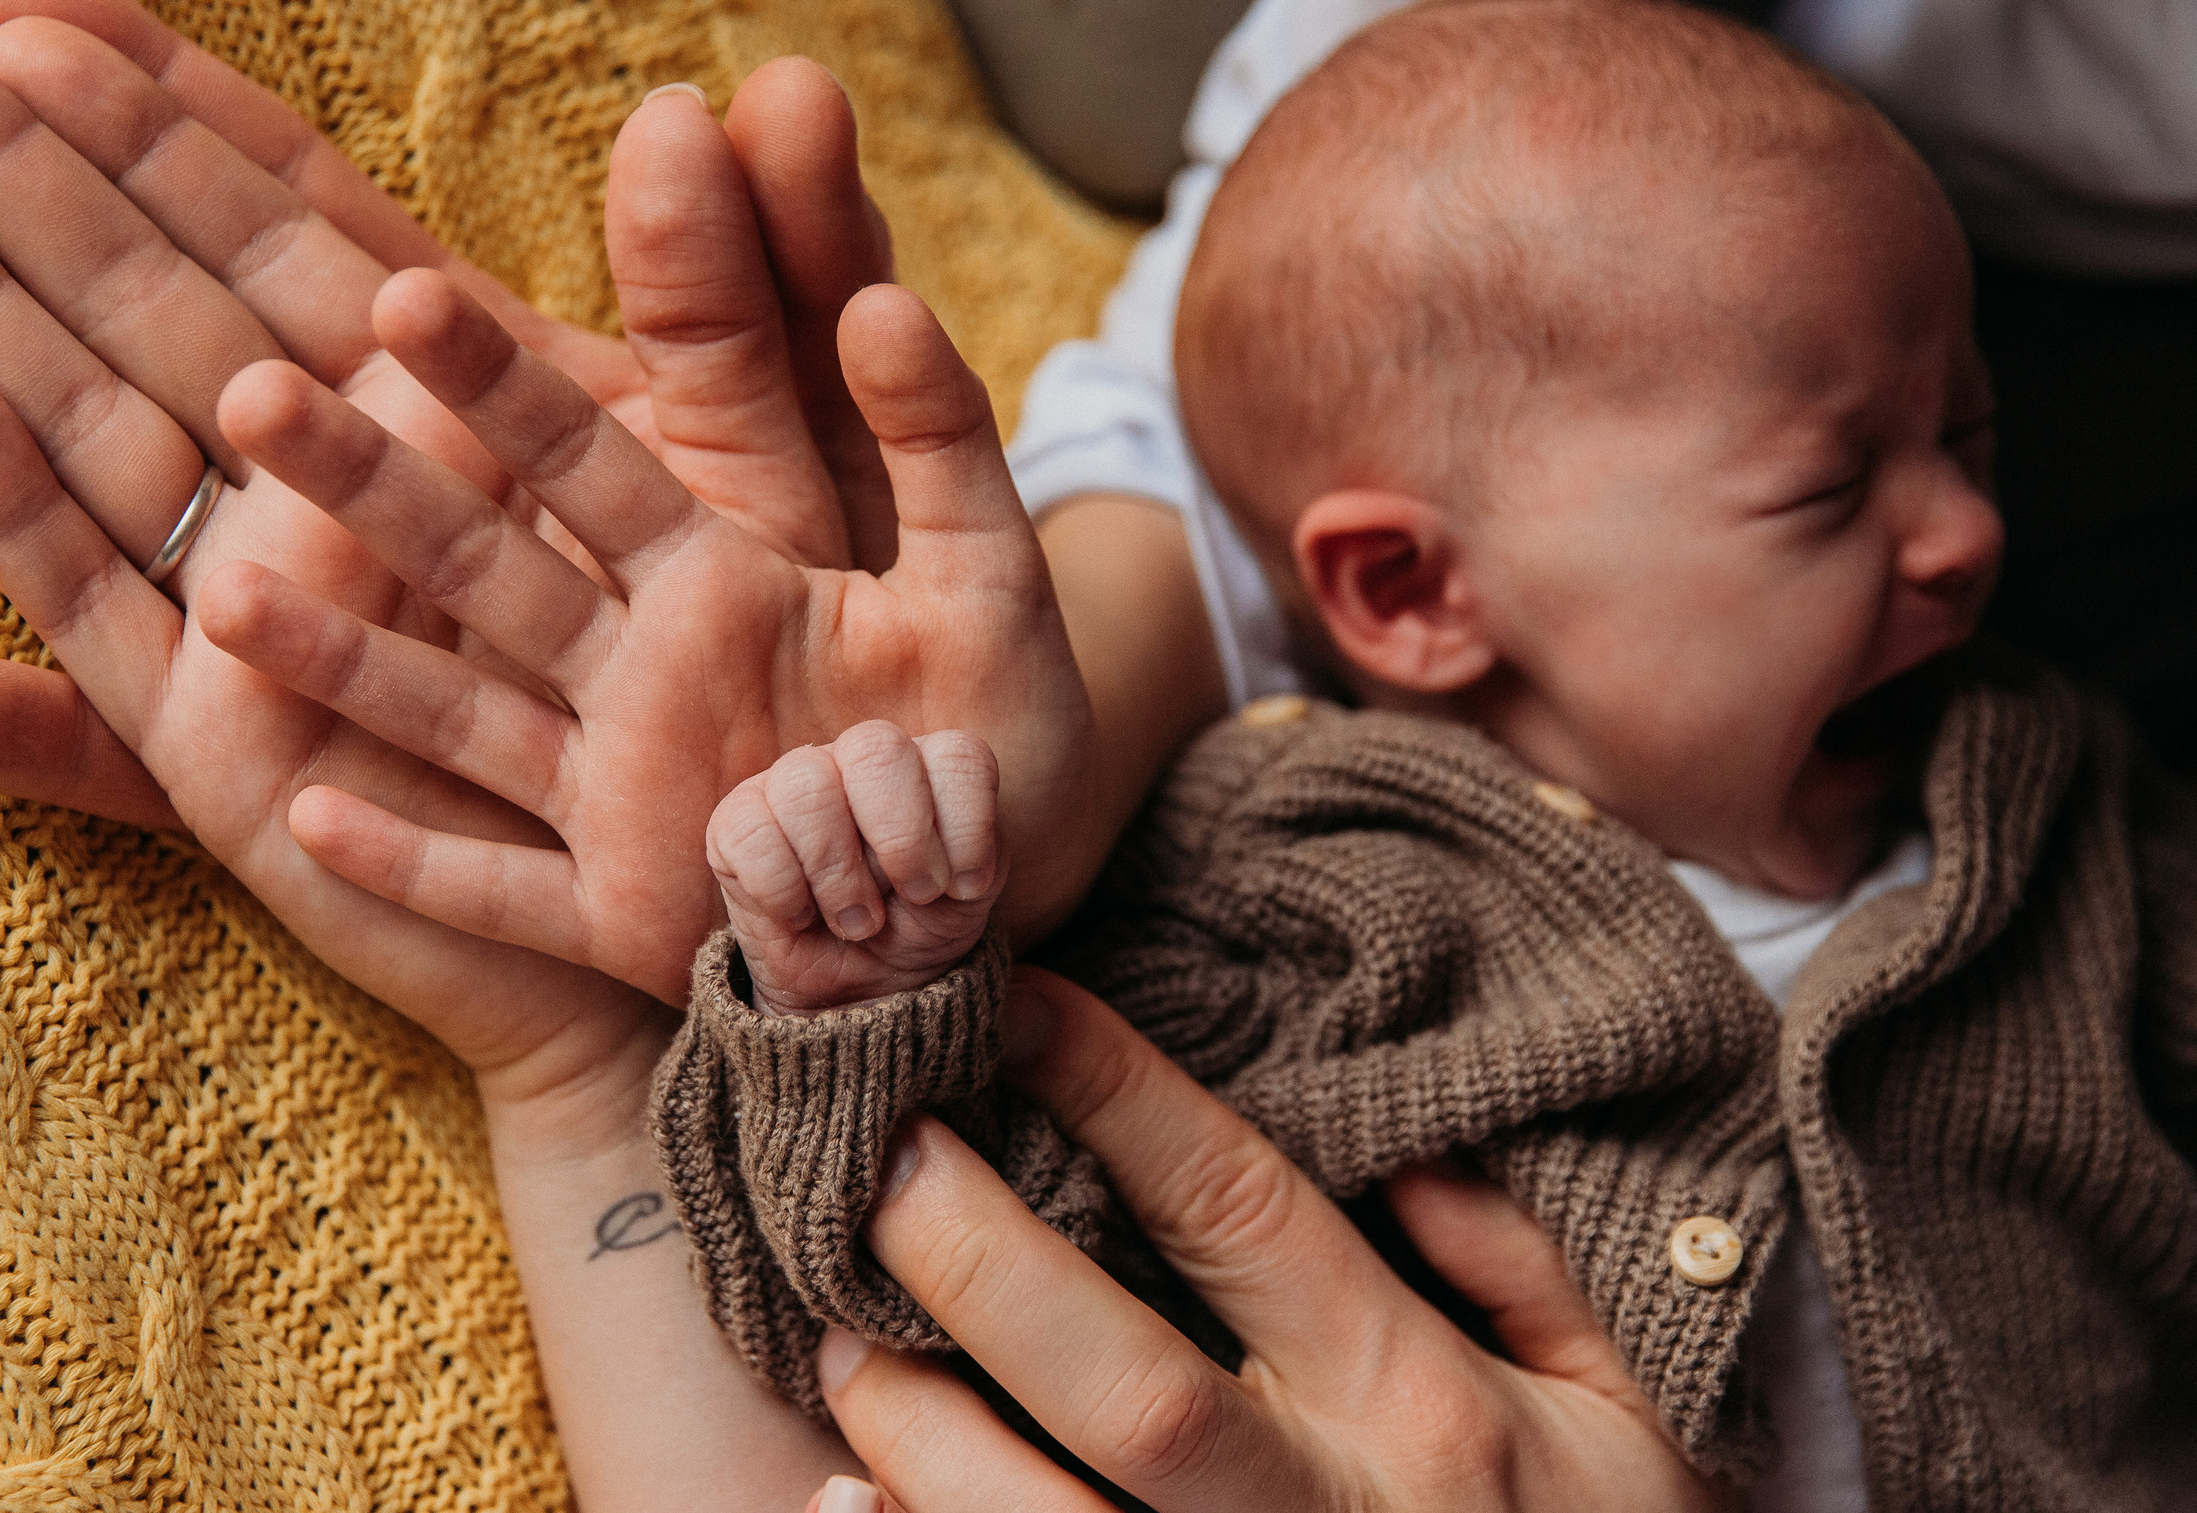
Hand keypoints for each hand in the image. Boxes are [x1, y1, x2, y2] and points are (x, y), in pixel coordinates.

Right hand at [0, 0, 894, 828]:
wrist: (759, 878)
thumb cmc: (784, 672)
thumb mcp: (785, 458)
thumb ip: (748, 285)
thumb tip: (739, 97)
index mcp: (442, 398)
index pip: (277, 213)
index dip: (152, 104)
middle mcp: (329, 492)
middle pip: (146, 307)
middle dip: (1, 186)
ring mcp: (278, 625)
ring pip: (97, 461)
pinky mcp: (248, 769)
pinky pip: (114, 669)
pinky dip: (27, 579)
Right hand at [187, 267, 1091, 1005]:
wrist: (985, 893)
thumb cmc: (987, 732)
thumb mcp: (988, 574)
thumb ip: (941, 439)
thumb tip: (877, 297)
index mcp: (710, 574)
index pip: (583, 453)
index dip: (499, 381)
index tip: (401, 294)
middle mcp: (632, 669)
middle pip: (483, 562)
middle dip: (378, 486)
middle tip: (257, 400)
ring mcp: (611, 790)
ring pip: (455, 714)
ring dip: (346, 662)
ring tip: (223, 604)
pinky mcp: (619, 907)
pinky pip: (498, 886)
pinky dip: (415, 864)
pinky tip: (307, 814)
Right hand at [707, 721, 1003, 1016]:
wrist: (856, 990)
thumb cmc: (915, 927)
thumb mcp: (964, 900)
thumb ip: (972, 858)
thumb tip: (937, 857)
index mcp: (925, 766)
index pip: (958, 756)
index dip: (966, 827)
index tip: (961, 888)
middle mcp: (858, 760)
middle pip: (877, 748)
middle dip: (902, 838)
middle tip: (911, 895)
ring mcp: (792, 783)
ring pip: (807, 786)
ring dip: (839, 873)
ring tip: (856, 922)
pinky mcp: (735, 823)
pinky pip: (750, 831)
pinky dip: (782, 890)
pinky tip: (800, 916)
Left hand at [810, 971, 1729, 1512]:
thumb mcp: (1630, 1403)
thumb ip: (1525, 1261)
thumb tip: (1398, 1146)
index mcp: (1428, 1411)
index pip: (1247, 1216)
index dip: (1119, 1094)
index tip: (1018, 1001)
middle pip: (1123, 1385)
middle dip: (977, 1263)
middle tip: (874, 1155)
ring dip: (917, 1428)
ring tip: (833, 1325)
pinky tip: (842, 1498)